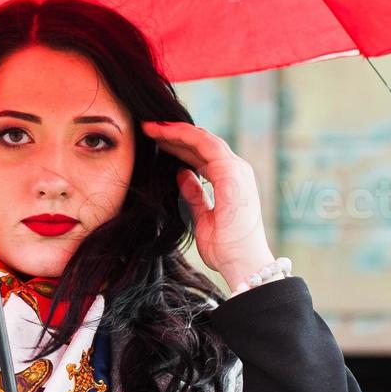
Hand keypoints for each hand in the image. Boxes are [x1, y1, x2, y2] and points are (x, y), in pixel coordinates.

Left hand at [141, 119, 275, 289]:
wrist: (242, 264)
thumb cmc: (225, 248)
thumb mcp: (201, 217)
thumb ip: (194, 194)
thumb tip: (181, 174)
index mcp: (230, 181)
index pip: (201, 155)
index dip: (178, 145)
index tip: (155, 140)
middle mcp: (236, 171)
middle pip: (201, 144)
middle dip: (173, 134)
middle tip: (148, 128)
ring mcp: (236, 171)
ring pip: (203, 140)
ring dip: (175, 132)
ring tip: (151, 127)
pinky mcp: (232, 174)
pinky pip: (206, 146)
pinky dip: (185, 137)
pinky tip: (165, 134)